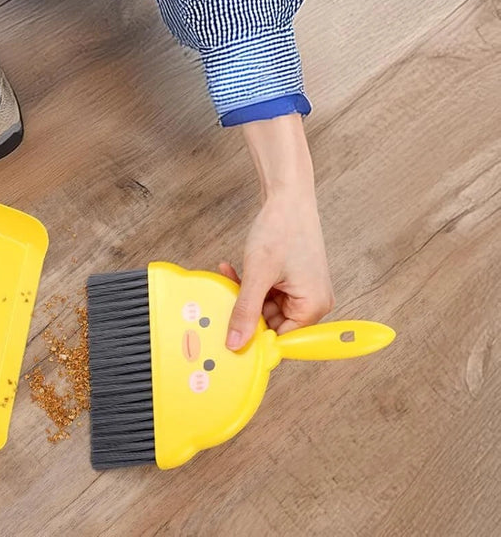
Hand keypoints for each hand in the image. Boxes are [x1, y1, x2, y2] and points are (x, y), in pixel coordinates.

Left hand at [222, 114, 334, 349]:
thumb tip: (235, 345)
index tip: (229, 333)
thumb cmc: (281, 230)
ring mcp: (304, 289)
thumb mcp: (258, 274)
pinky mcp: (293, 278)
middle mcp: (314, 302)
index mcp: (314, 308)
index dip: (255, 338)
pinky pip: (268, 291)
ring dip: (245, 294)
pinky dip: (250, 283)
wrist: (287, 195)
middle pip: (274, 324)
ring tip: (229, 275)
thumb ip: (245, 312)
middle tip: (226, 296)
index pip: (283, 340)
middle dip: (247, 310)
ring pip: (266, 306)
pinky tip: (232, 269)